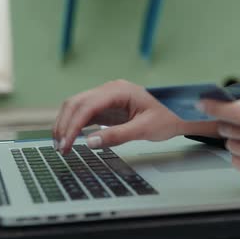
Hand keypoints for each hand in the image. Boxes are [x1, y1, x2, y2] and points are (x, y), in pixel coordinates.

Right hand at [53, 80, 185, 154]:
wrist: (180, 113)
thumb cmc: (167, 118)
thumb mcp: (144, 130)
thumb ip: (117, 136)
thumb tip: (90, 142)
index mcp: (119, 90)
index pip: (87, 106)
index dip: (72, 125)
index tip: (66, 144)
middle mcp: (109, 89)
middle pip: (76, 103)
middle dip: (64, 125)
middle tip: (60, 148)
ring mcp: (106, 96)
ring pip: (76, 106)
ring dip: (66, 124)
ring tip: (61, 145)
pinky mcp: (106, 105)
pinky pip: (84, 112)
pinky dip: (74, 124)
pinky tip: (70, 138)